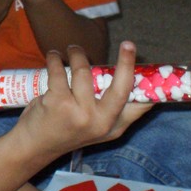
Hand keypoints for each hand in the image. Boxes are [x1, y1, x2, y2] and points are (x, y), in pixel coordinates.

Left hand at [14, 42, 152, 161]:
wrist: (34, 146)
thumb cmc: (66, 129)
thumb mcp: (96, 127)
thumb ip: (111, 108)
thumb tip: (128, 76)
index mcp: (113, 127)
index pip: (140, 106)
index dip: (151, 87)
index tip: (155, 70)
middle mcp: (100, 122)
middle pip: (122, 87)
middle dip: (127, 62)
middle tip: (128, 44)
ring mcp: (80, 113)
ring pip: (83, 70)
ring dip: (77, 53)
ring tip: (72, 49)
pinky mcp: (59, 103)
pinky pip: (59, 70)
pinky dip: (55, 58)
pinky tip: (54, 56)